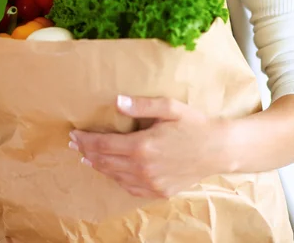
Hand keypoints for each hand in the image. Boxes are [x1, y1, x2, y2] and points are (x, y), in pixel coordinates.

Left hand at [69, 96, 229, 198]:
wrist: (219, 149)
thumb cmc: (194, 124)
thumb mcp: (168, 107)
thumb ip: (140, 105)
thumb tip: (116, 102)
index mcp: (142, 145)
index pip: (103, 145)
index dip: (85, 140)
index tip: (74, 134)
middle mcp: (143, 168)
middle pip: (105, 162)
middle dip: (86, 152)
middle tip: (74, 144)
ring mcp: (151, 183)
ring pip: (115, 176)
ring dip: (99, 166)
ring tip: (87, 157)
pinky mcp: (159, 191)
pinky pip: (130, 188)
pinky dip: (117, 179)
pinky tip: (112, 171)